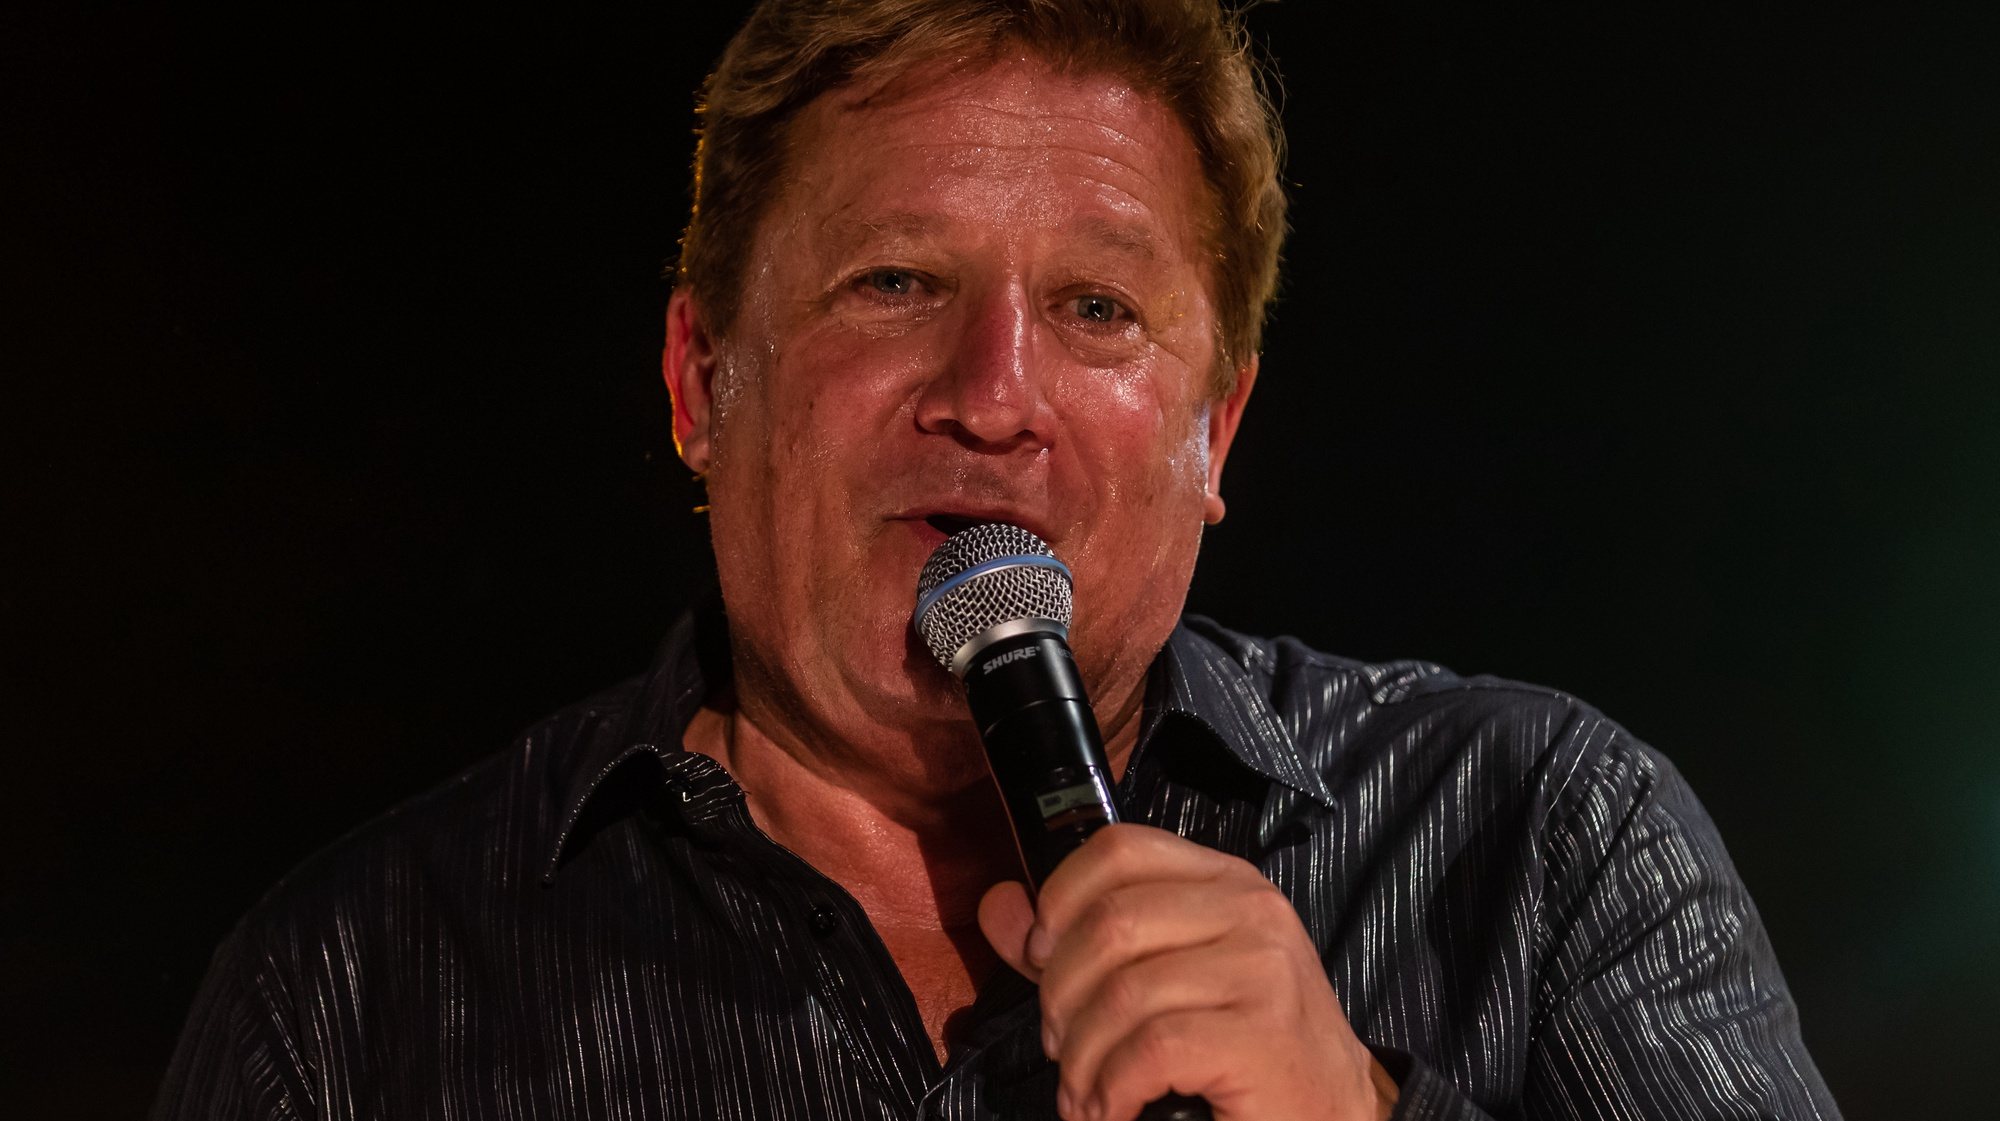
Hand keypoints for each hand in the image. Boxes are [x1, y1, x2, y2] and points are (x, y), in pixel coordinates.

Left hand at [978, 824, 1397, 1120]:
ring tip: (1084, 1095)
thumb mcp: (1161, 980)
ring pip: (1121, 994)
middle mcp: (1251, 910)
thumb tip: (997, 906)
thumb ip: (1076, 943)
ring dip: (1081, 1061)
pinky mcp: (1262, 1036)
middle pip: (1108, 924)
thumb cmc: (1243, 1050)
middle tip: (1063, 1049)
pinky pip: (1149, 1049)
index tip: (1042, 958)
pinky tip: (1113, 1110)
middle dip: (1060, 997)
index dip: (1060, 900)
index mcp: (1225, 881)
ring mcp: (1263, 969)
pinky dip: (1110, 1091)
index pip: (1120, 849)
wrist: (1333, 1117)